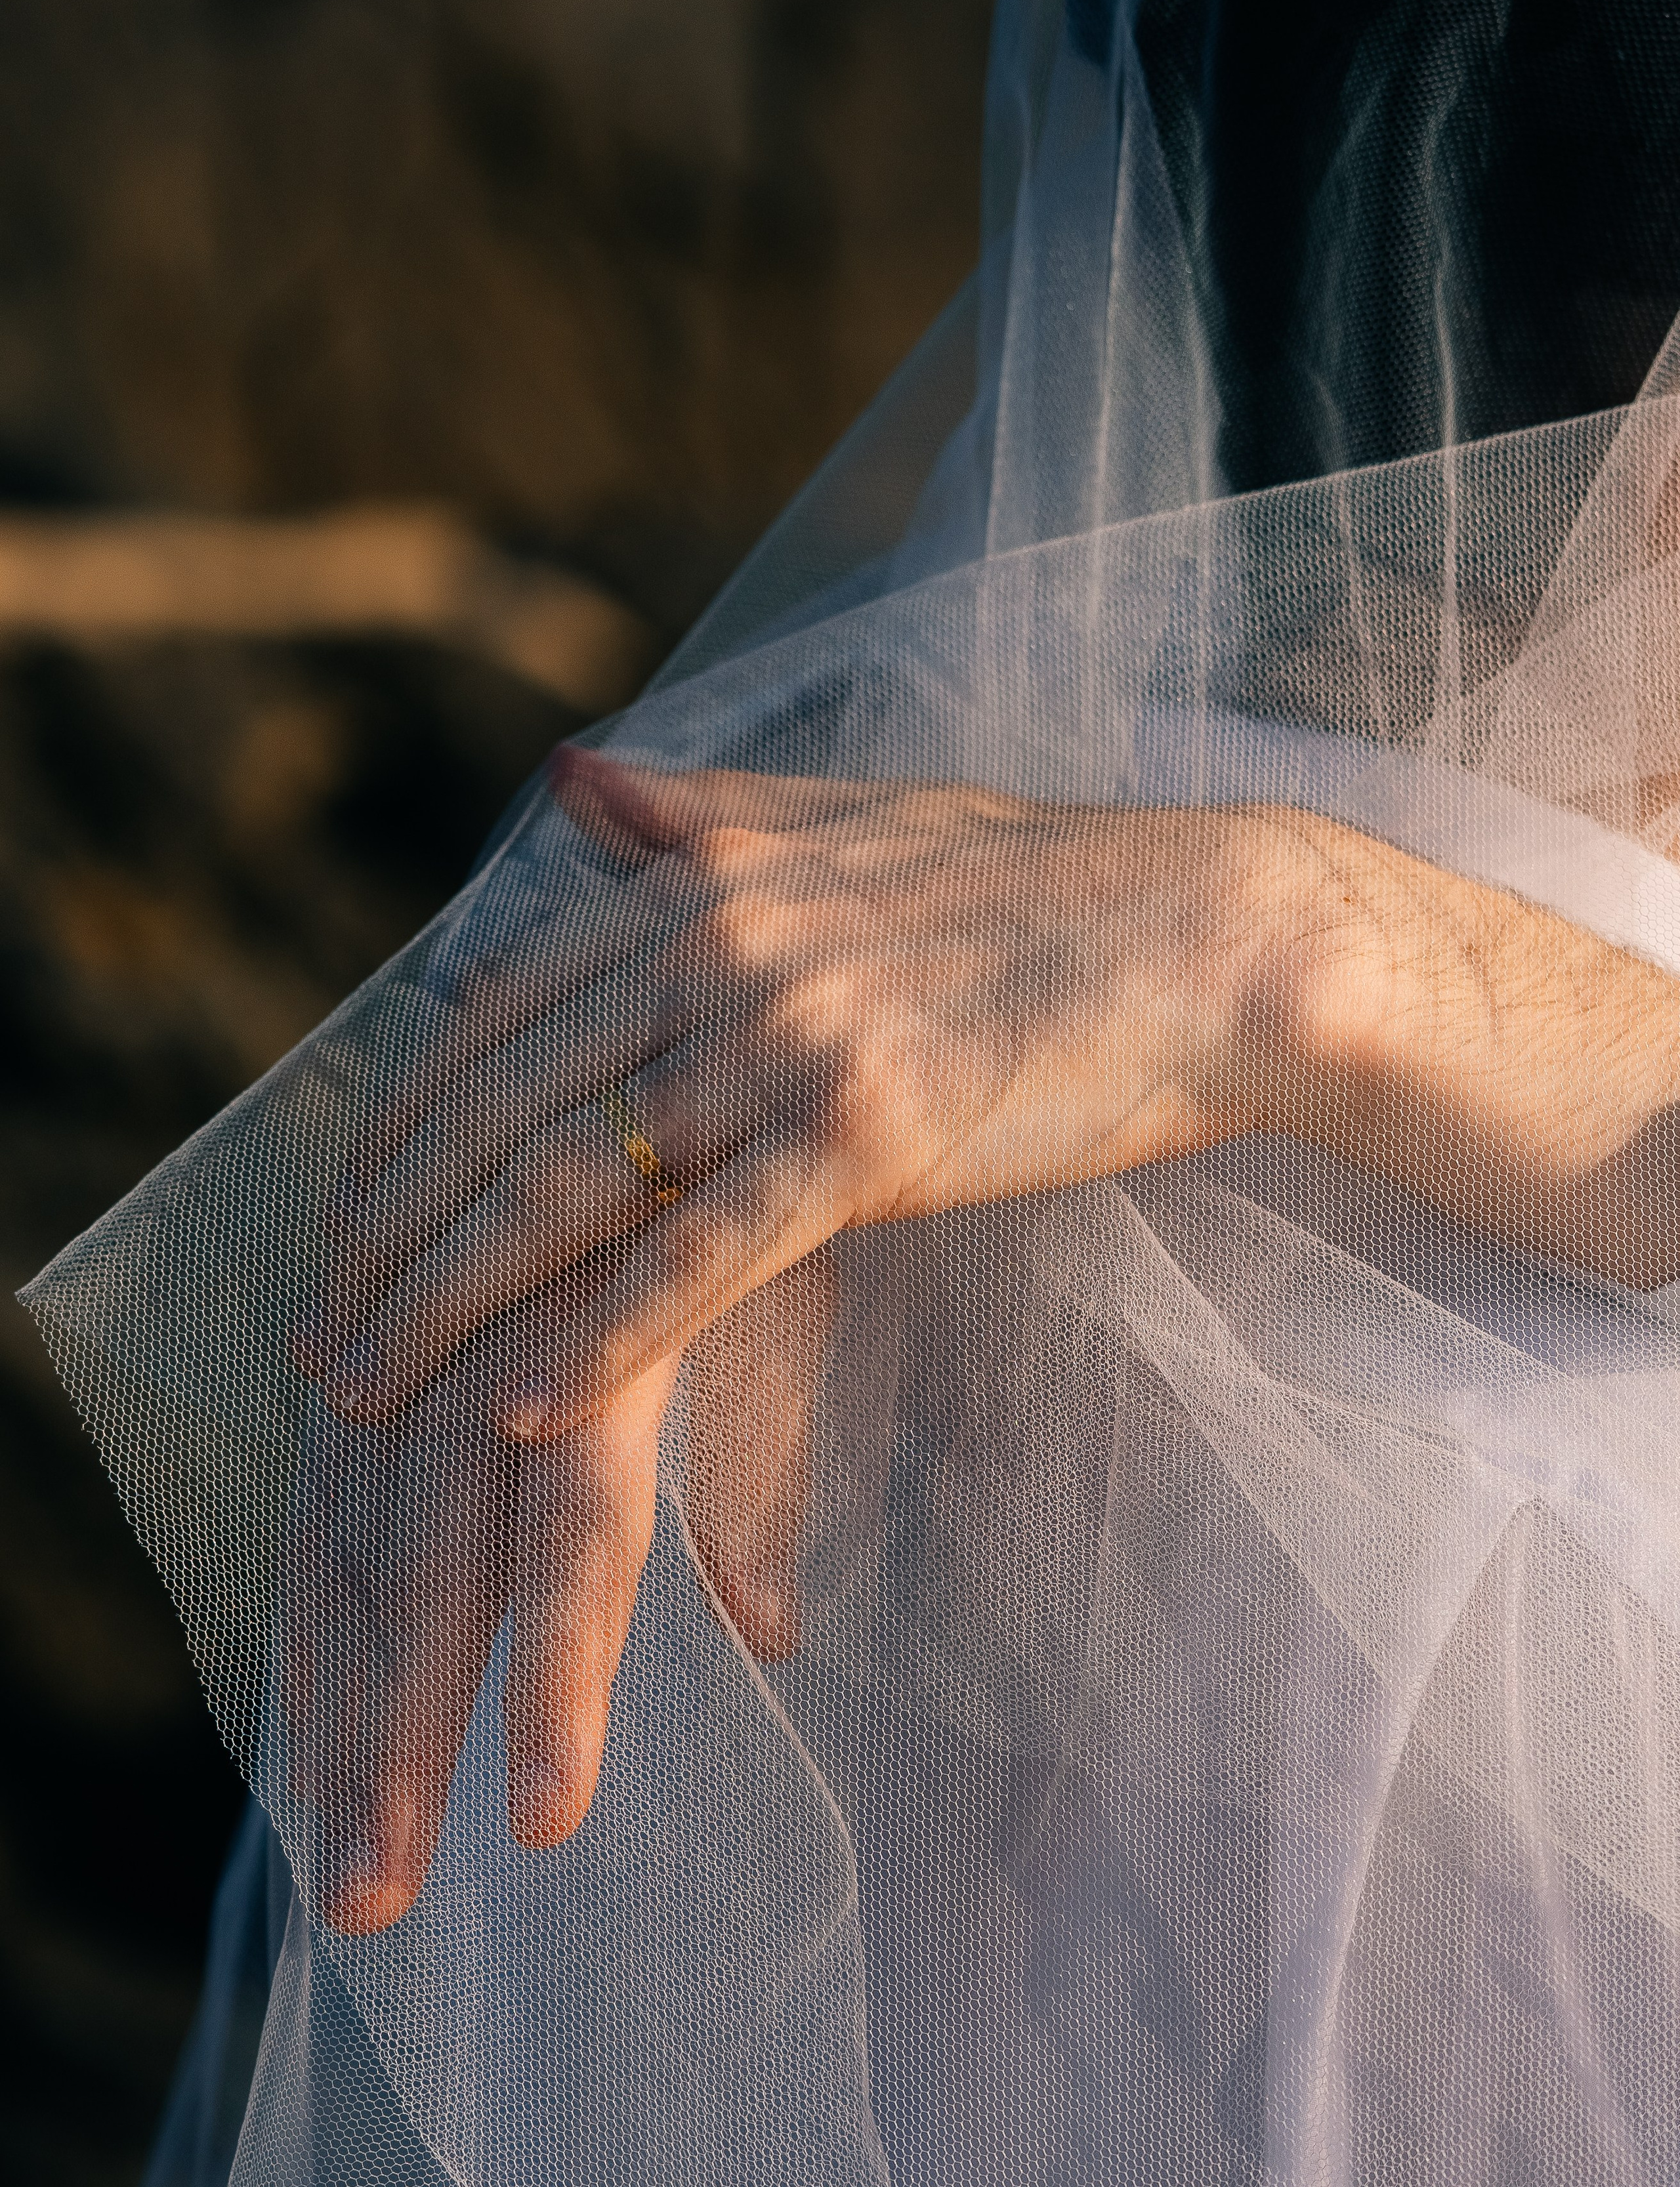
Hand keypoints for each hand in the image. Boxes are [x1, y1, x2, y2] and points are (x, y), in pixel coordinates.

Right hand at [291, 1250, 830, 1933]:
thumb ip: (754, 1468)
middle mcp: (487, 1340)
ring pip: (350, 1542)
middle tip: (374, 1900)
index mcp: (611, 1334)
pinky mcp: (363, 1361)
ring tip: (329, 1866)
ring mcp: (407, 1351)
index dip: (558, 1673)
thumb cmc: (743, 1197)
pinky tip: (300, 1731)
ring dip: (334, 1706)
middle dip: (399, 1732)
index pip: (574, 1529)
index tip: (548, 1822)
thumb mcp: (774, 1318)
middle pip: (429, 1555)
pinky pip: (320, 1495)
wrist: (646, 1031)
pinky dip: (308, 1616)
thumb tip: (775, 1631)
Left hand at [297, 747, 1289, 1438]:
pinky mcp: (873, 1133)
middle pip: (500, 1112)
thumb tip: (570, 781)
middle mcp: (724, 947)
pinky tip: (515, 1405)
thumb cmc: (1045, 893)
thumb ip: (702, 815)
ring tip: (368, 1393)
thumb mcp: (855, 826)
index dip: (396, 1133)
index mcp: (706, 880)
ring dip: (448, 1303)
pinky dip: (598, 1333)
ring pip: (571, 1187)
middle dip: (388, 1240)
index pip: (494, 1019)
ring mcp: (794, 1036)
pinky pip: (700, 1252)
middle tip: (316, 1345)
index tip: (338, 1225)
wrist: (1219, 936)